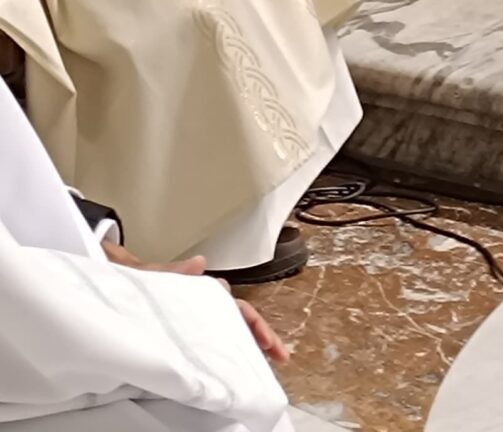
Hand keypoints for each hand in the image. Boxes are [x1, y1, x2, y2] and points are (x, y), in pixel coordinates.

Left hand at [102, 246, 290, 363]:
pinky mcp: (170, 326)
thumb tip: (199, 265)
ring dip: (241, 342)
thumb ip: (167, 272)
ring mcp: (183, 313)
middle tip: (276, 357)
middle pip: (234, 318)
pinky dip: (218, 349)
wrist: (99, 270)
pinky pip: (200, 338)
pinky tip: (222, 365)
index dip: (254, 324)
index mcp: (193, 288)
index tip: (268, 344)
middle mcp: (193, 299)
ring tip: (256, 364)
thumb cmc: (120, 268)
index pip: (232, 305)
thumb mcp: (141, 272)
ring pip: (221, 327)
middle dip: (257, 336)